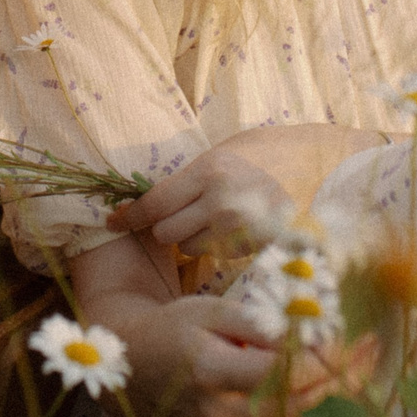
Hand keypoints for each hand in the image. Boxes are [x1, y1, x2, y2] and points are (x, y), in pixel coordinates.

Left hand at [105, 145, 290, 261]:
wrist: (305, 174)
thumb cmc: (251, 165)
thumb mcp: (215, 162)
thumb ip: (183, 182)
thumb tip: (136, 203)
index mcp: (207, 171)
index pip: (155, 202)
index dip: (130, 217)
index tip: (111, 223)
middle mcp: (220, 199)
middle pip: (166, 232)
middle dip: (167, 228)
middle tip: (184, 214)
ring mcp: (237, 227)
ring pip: (187, 248)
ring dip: (191, 239)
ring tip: (214, 219)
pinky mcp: (250, 246)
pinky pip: (213, 255)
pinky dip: (215, 246)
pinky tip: (232, 229)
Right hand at [141, 298, 376, 416]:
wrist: (137, 364)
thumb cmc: (177, 328)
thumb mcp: (210, 310)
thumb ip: (257, 323)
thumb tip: (304, 333)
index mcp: (212, 370)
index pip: (284, 374)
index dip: (325, 359)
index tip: (352, 337)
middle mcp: (218, 412)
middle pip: (296, 406)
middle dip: (342, 379)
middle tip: (370, 350)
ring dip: (334, 411)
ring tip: (360, 381)